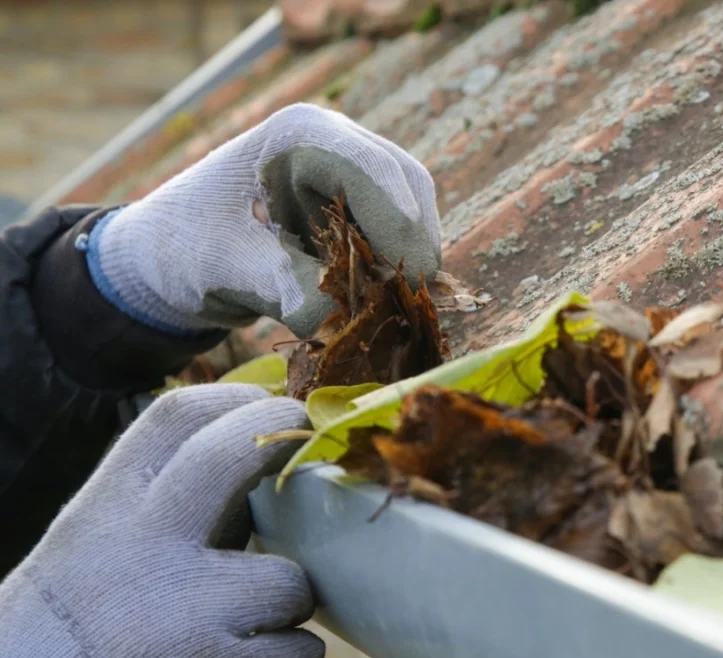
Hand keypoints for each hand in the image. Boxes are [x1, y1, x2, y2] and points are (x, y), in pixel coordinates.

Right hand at [0, 384, 324, 657]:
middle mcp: (143, 561)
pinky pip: (301, 655)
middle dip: (282, 431)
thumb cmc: (70, 643)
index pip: (173, 421)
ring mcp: (190, 622)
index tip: (272, 400)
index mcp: (103, 524)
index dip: (236, 399)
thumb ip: (161, 515)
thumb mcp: (91, 558)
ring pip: (291, 584)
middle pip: (229, 456)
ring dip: (283, 609)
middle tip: (305, 434)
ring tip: (237, 635)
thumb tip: (255, 473)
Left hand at [84, 103, 441, 337]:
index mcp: (298, 134)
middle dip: (407, 248)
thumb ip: (283, 290)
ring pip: (411, 213)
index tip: (407, 285)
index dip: (399, 226)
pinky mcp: (358, 206)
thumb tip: (340, 318)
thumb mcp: (226, 270)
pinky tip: (366, 300)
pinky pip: (397, 236)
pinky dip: (391, 270)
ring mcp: (351, 172)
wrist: (169, 256)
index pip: (373, 171)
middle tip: (399, 306)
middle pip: (406, 189)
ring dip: (402, 262)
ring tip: (375, 307)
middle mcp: (335, 141)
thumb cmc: (185, 249)